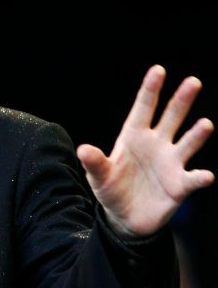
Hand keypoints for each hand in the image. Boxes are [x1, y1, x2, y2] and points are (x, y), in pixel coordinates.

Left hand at [77, 65, 214, 237]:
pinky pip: (193, 178)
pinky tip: (205, 176)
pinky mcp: (180, 185)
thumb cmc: (111, 189)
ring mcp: (170, 163)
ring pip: (187, 143)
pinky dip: (200, 177)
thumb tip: (83, 149)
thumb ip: (94, 162)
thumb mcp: (98, 176)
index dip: (150, 89)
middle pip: (171, 117)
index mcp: (133, 136)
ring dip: (197, 134)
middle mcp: (156, 144)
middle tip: (193, 81)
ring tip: (205, 125)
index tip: (158, 70)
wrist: (125, 218)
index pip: (143, 108)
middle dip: (181, 99)